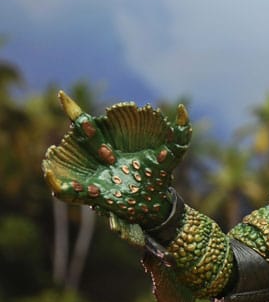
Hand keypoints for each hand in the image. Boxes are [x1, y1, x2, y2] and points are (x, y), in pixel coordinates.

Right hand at [42, 93, 191, 228]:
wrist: (157, 207)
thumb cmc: (157, 179)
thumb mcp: (169, 156)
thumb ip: (180, 133)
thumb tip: (183, 108)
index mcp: (109, 145)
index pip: (87, 124)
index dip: (72, 109)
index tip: (61, 94)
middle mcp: (96, 158)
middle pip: (76, 142)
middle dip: (73, 136)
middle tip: (73, 131)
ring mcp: (92, 176)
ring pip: (65, 164)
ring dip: (57, 160)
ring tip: (51, 157)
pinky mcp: (91, 196)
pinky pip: (68, 192)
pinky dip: (59, 186)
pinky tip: (54, 181)